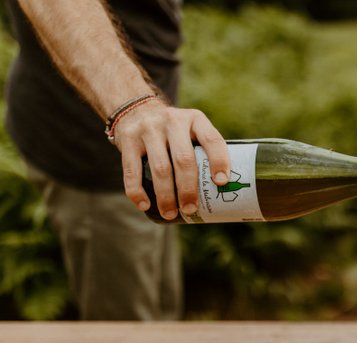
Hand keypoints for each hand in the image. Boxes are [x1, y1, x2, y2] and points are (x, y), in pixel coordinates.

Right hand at [113, 100, 229, 219]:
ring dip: (166, 196)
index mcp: (194, 119)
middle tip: (191, 209)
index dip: (219, 161)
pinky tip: (144, 205)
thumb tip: (220, 192)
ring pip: (160, 168)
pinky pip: (132, 170)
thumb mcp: (191, 128)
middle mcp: (172, 121)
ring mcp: (148, 129)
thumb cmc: (173, 130)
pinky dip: (137, 191)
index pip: (212, 140)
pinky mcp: (128, 139)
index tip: (221, 183)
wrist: (135, 108)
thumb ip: (203, 150)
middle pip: (184, 160)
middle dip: (188, 189)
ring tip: (170, 214)